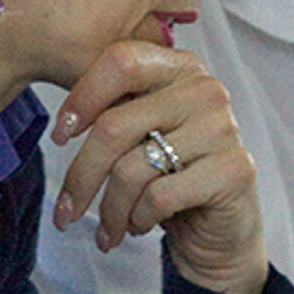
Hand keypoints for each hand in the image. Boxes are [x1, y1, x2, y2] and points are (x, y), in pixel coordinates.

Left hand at [50, 39, 267, 293]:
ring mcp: (222, 129)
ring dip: (110, 209)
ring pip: (131, 169)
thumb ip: (116, 113)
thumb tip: (66, 122)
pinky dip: (138, 219)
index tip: (60, 135)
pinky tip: (140, 225)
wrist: (220, 231)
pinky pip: (159, 196)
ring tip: (110, 227)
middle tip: (66, 210)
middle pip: (115, 125)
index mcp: (181, 68)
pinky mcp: (232, 171)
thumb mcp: (142, 137)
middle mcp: (205, 91)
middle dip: (81, 176)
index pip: (121, 62)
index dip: (82, 98)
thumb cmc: (174, 179)